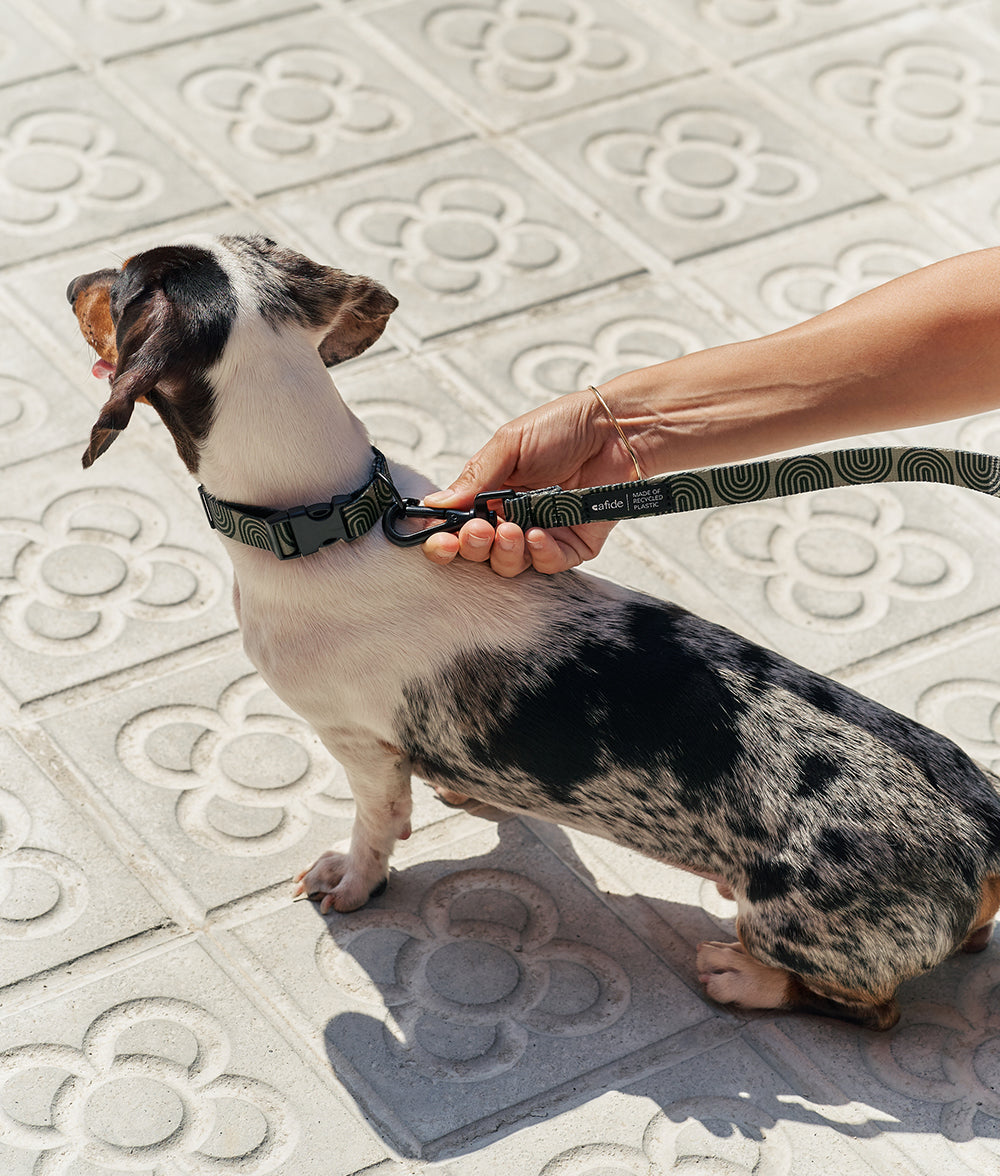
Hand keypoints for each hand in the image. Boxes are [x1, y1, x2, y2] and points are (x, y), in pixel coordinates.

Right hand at [421, 388, 639, 575]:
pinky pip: (547, 564)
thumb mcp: (510, 444)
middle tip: (478, 530)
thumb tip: (436, 504)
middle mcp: (512, 517)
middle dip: (473, 547)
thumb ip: (474, 478)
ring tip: (510, 529)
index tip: (440, 539)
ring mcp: (541, 534)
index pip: (457, 527)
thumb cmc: (563, 427)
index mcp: (491, 494)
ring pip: (509, 564)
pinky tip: (538, 534)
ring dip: (504, 552)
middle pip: (479, 553)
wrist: (615, 429)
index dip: (444, 540)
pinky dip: (539, 554)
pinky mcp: (571, 545)